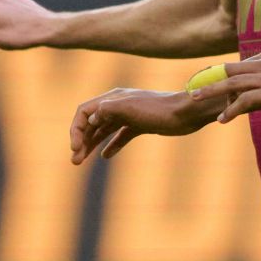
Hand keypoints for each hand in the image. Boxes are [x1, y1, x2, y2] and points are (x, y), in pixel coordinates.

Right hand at [69, 88, 212, 164]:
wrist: (186, 113)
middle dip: (81, 141)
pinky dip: (112, 144)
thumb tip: (91, 119)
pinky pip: (121, 135)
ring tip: (81, 161)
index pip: (84, 112)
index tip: (75, 148)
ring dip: (92, 144)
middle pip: (92, 122)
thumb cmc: (159, 110)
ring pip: (104, 130)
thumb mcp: (130, 108)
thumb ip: (108, 111)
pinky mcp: (141, 124)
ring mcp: (130, 115)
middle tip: (75, 161)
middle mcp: (118, 105)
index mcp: (113, 99)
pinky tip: (106, 155)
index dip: (76, 130)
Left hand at [191, 49, 260, 121]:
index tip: (208, 82)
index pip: (241, 65)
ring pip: (232, 83)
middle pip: (230, 69)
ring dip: (212, 91)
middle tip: (193, 88)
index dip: (223, 75)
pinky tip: (222, 119)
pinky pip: (245, 100)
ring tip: (195, 99)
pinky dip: (231, 110)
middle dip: (210, 78)